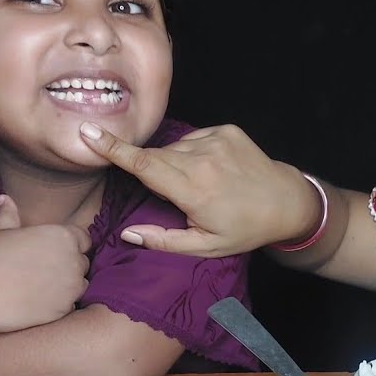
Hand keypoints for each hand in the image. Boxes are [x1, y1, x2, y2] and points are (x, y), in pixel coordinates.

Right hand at [0, 195, 91, 332]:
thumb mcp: (1, 231)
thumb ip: (10, 215)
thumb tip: (5, 199)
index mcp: (63, 237)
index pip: (84, 239)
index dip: (71, 245)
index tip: (55, 252)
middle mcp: (73, 261)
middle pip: (82, 263)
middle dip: (68, 266)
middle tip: (42, 271)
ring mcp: (71, 288)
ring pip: (79, 286)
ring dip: (66, 286)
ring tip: (39, 287)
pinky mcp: (63, 310)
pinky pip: (68, 306)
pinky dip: (57, 305)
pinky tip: (36, 302)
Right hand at [80, 122, 319, 256]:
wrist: (286, 202)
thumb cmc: (244, 229)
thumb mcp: (205, 246)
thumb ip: (164, 241)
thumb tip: (128, 233)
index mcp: (193, 190)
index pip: (144, 166)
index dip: (114, 149)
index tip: (89, 131)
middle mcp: (203, 160)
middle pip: (156, 157)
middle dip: (154, 171)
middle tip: (181, 194)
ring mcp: (216, 140)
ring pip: (175, 148)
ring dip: (178, 165)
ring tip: (204, 185)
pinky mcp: (226, 129)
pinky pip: (195, 138)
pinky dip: (195, 153)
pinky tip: (214, 170)